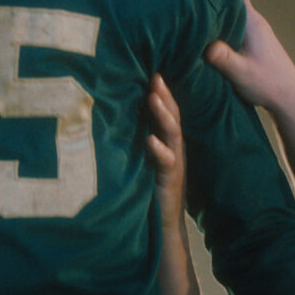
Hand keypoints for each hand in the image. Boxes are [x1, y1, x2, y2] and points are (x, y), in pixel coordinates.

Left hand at [146, 73, 185, 230]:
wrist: (163, 222)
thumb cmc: (150, 187)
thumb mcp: (145, 157)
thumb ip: (140, 137)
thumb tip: (120, 112)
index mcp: (168, 141)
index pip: (167, 111)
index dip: (162, 92)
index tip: (153, 72)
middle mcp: (174, 148)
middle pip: (172, 116)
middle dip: (165, 96)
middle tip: (156, 76)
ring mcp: (174, 162)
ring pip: (172, 134)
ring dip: (163, 114)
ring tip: (154, 97)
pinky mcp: (170, 179)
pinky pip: (167, 162)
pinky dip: (159, 149)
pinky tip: (151, 140)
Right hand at [204, 0, 294, 114]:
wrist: (290, 99)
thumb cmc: (268, 85)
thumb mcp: (242, 73)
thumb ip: (224, 58)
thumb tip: (204, 44)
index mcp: (252, 23)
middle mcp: (254, 22)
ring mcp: (254, 31)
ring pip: (230, 11)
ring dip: (214, 6)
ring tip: (189, 1)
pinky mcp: (252, 41)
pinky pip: (232, 23)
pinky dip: (219, 20)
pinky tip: (204, 26)